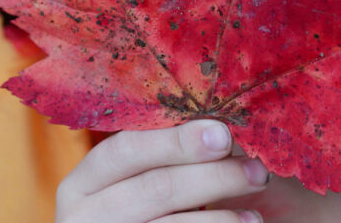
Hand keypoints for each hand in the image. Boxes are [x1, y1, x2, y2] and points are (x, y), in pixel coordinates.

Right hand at [55, 120, 268, 222]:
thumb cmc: (143, 205)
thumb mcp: (137, 179)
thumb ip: (168, 154)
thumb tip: (221, 128)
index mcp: (83, 182)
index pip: (126, 149)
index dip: (176, 141)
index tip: (222, 134)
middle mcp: (84, 216)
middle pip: (154, 188)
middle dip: (212, 178)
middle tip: (257, 173)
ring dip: (220, 220)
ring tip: (255, 217)